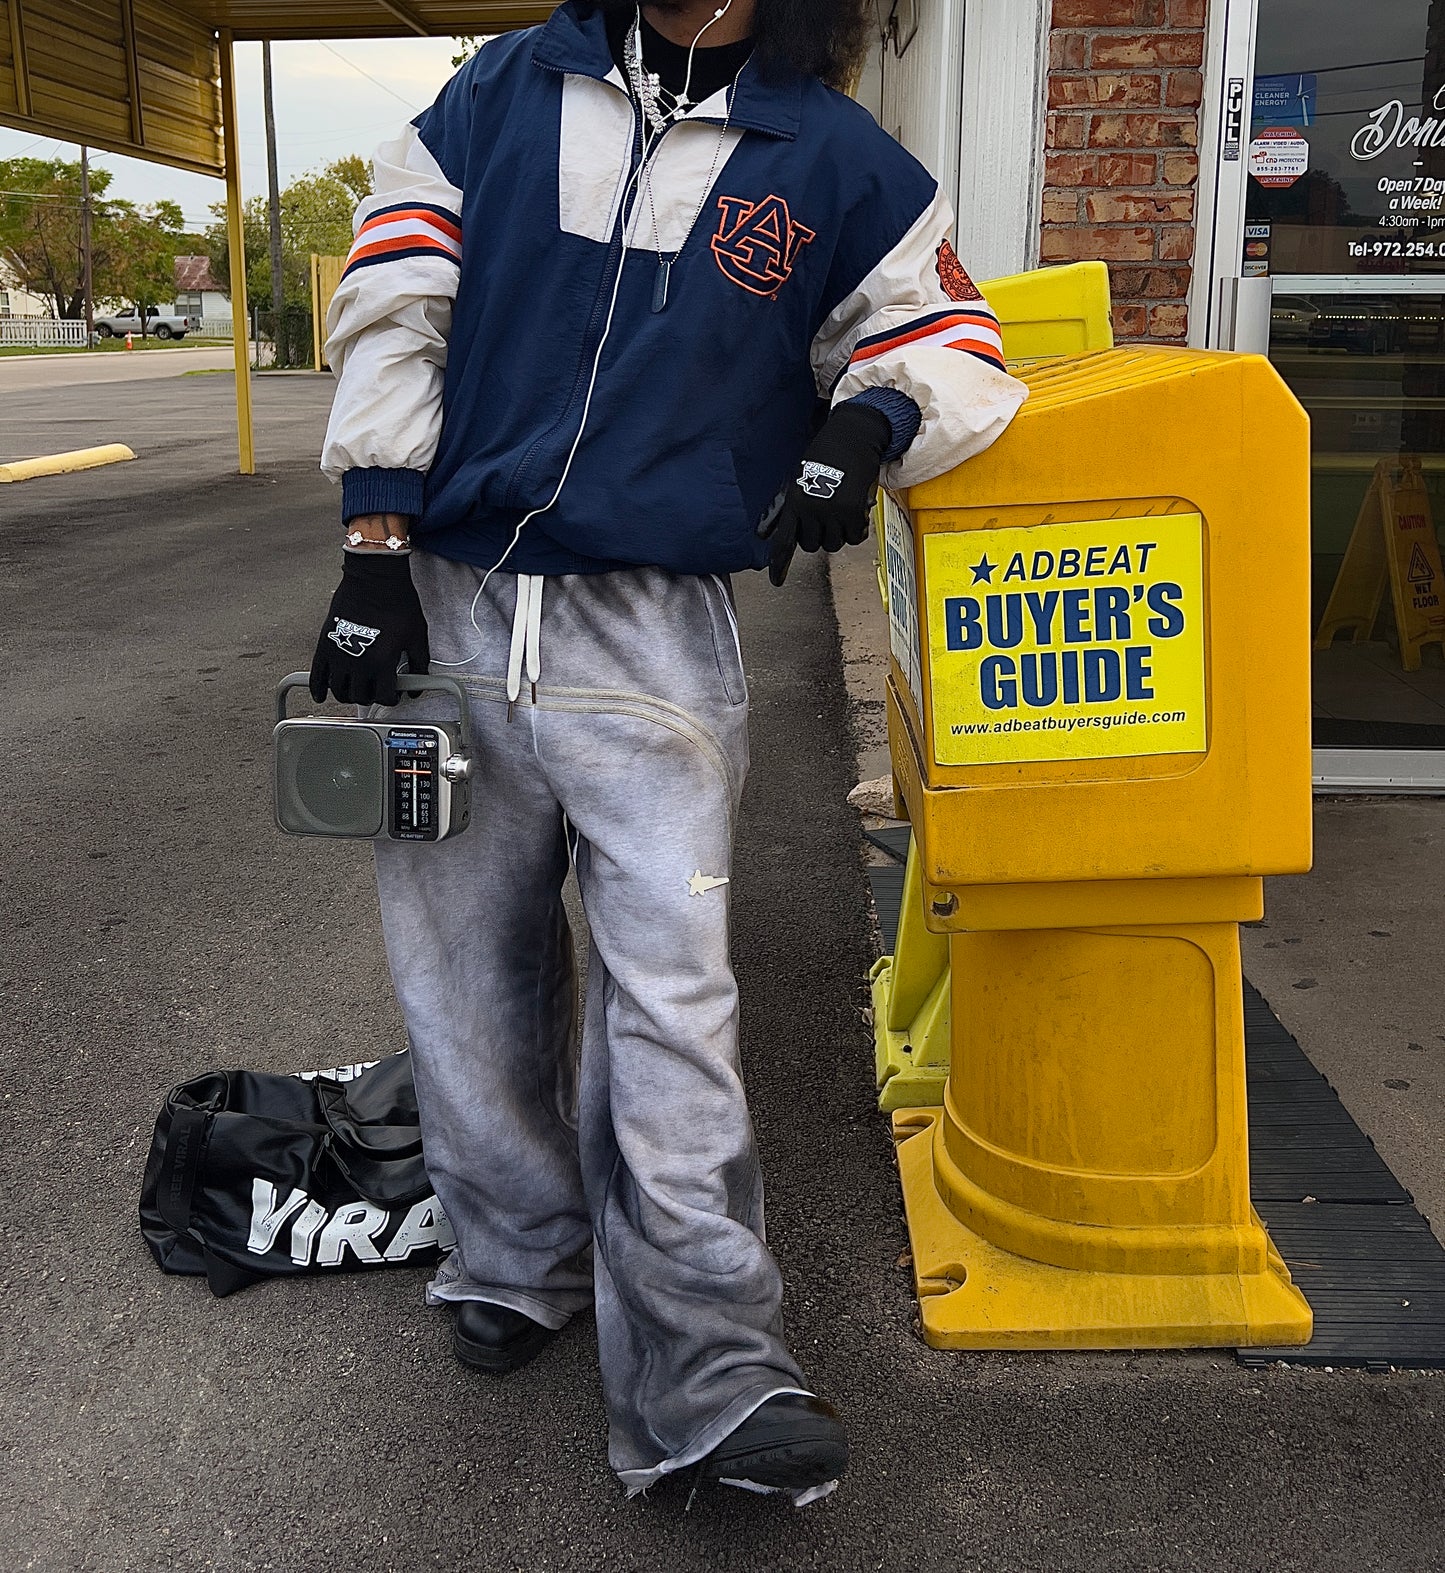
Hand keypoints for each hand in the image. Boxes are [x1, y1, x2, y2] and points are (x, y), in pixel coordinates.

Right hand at [309, 550, 429, 706]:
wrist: (375, 578)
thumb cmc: (397, 603)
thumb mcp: (417, 636)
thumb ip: (420, 664)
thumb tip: (416, 686)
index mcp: (382, 662)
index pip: (384, 697)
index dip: (392, 699)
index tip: (394, 694)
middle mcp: (358, 663)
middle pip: (360, 697)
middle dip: (371, 697)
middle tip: (376, 690)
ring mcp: (338, 655)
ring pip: (338, 691)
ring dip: (348, 695)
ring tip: (355, 689)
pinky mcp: (324, 644)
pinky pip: (316, 676)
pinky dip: (318, 689)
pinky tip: (321, 695)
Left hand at [756, 402, 891, 586]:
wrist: (851, 438)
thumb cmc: (824, 456)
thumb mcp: (797, 479)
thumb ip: (784, 508)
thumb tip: (763, 532)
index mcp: (794, 501)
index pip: (784, 539)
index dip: (779, 563)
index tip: (776, 581)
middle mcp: (811, 509)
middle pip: (811, 546)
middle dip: (818, 537)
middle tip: (826, 520)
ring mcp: (832, 512)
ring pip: (833, 544)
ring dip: (838, 534)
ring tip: (842, 514)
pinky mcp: (853, 511)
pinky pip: (855, 538)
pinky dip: (857, 531)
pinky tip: (856, 516)